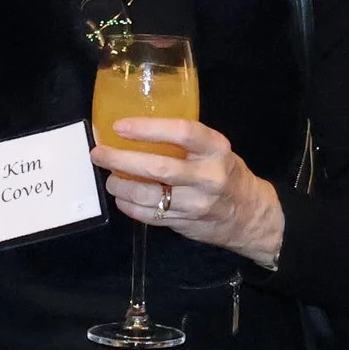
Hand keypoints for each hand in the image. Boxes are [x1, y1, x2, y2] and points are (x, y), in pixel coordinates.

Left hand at [91, 117, 284, 267]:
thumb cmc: (226, 173)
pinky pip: (148, 215)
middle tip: (99, 154)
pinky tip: (122, 198)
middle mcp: (207, 176)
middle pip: (158, 168)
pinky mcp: (184, 223)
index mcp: (216, 149)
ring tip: (109, 178)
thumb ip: (186, 142)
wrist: (249, 216)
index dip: (148, 128)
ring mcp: (196, 204)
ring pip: (148, 195)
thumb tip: (137, 129)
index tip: (119, 126)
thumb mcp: (216, 150)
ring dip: (120, 187)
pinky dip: (129, 206)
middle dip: (121, 160)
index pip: (182, 132)